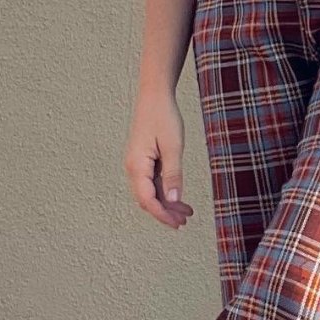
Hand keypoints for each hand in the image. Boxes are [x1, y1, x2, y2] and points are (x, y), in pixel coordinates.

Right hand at [124, 89, 193, 230]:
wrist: (154, 96)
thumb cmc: (163, 116)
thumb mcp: (173, 147)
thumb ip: (173, 174)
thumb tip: (174, 199)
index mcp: (137, 166)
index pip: (147, 200)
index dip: (162, 214)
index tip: (178, 223)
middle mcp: (133, 168)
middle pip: (147, 199)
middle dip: (165, 212)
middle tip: (185, 221)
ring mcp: (137, 164)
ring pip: (150, 192)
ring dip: (166, 203)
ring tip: (186, 212)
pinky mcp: (143, 160)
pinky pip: (152, 182)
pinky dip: (165, 191)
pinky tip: (178, 196)